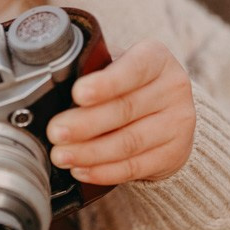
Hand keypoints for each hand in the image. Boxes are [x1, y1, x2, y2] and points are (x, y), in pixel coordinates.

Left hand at [46, 40, 195, 184]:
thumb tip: (51, 87)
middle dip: (85, 124)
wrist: (166, 111)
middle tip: (55, 131)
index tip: (78, 94)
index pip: (132, 69)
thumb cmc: (128, 83)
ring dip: (90, 152)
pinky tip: (81, 170)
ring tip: (61, 155)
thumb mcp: (114, 65)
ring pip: (129, 142)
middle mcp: (173, 88)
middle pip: (125, 109)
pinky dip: (104, 171)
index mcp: (156, 58)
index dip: (105, 84)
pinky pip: (134, 167)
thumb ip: (91, 70)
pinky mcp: (174, 154)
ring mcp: (178, 123)